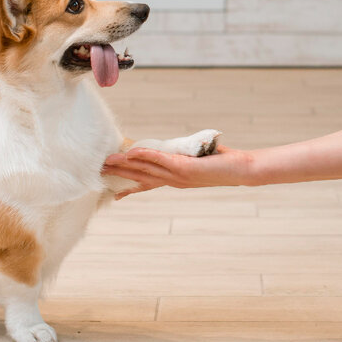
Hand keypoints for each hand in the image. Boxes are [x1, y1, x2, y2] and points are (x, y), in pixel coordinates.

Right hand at [102, 143, 253, 198]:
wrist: (242, 170)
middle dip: (120, 175)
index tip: (114, 193)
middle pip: (140, 178)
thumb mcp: (199, 158)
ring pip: (145, 170)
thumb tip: (176, 148)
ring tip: (107, 162)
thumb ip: (185, 155)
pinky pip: (159, 159)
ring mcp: (178, 176)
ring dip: (125, 165)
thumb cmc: (225, 163)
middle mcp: (174, 181)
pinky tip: (131, 152)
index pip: (148, 185)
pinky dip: (144, 155)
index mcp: (176, 180)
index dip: (130, 188)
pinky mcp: (184, 168)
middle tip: (99, 171)